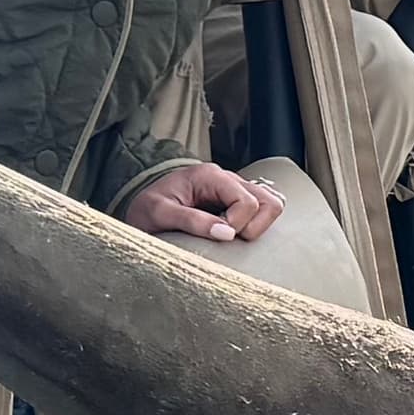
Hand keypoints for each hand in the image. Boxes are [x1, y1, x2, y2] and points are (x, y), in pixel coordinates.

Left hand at [116, 157, 284, 245]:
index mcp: (209, 176)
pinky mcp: (237, 203)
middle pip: (268, 201)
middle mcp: (227, 180)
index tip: (218, 236)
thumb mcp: (159, 213)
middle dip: (253, 227)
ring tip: (235, 236)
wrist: (140, 208)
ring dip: (260, 225)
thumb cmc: (147, 209)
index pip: (246, 201)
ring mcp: (235, 191)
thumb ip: (191, 220)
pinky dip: (260, 223)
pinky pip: (265, 209)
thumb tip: (227, 233)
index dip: (237, 224)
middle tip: (228, 238)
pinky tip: (239, 233)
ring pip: (272, 204)